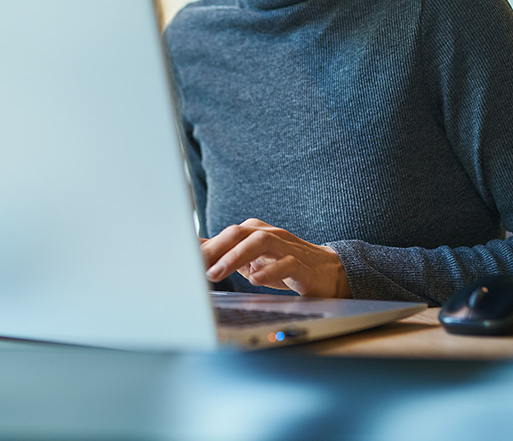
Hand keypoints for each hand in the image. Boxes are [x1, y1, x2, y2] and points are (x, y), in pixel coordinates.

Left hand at [200, 218, 350, 298]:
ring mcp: (287, 248)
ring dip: (235, 257)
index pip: (226, 234)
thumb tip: (195, 249)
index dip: (204, 246)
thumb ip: (225, 254)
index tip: (184, 259)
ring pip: (261, 242)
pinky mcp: (303, 265)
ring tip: (217, 272)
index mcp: (255, 232)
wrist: (328, 272)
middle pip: (239, 232)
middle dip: (215, 248)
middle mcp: (270, 235)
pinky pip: (286, 264)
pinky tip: (254, 280)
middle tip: (197, 265)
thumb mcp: (251, 260)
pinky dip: (269, 271)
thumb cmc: (284, 264)